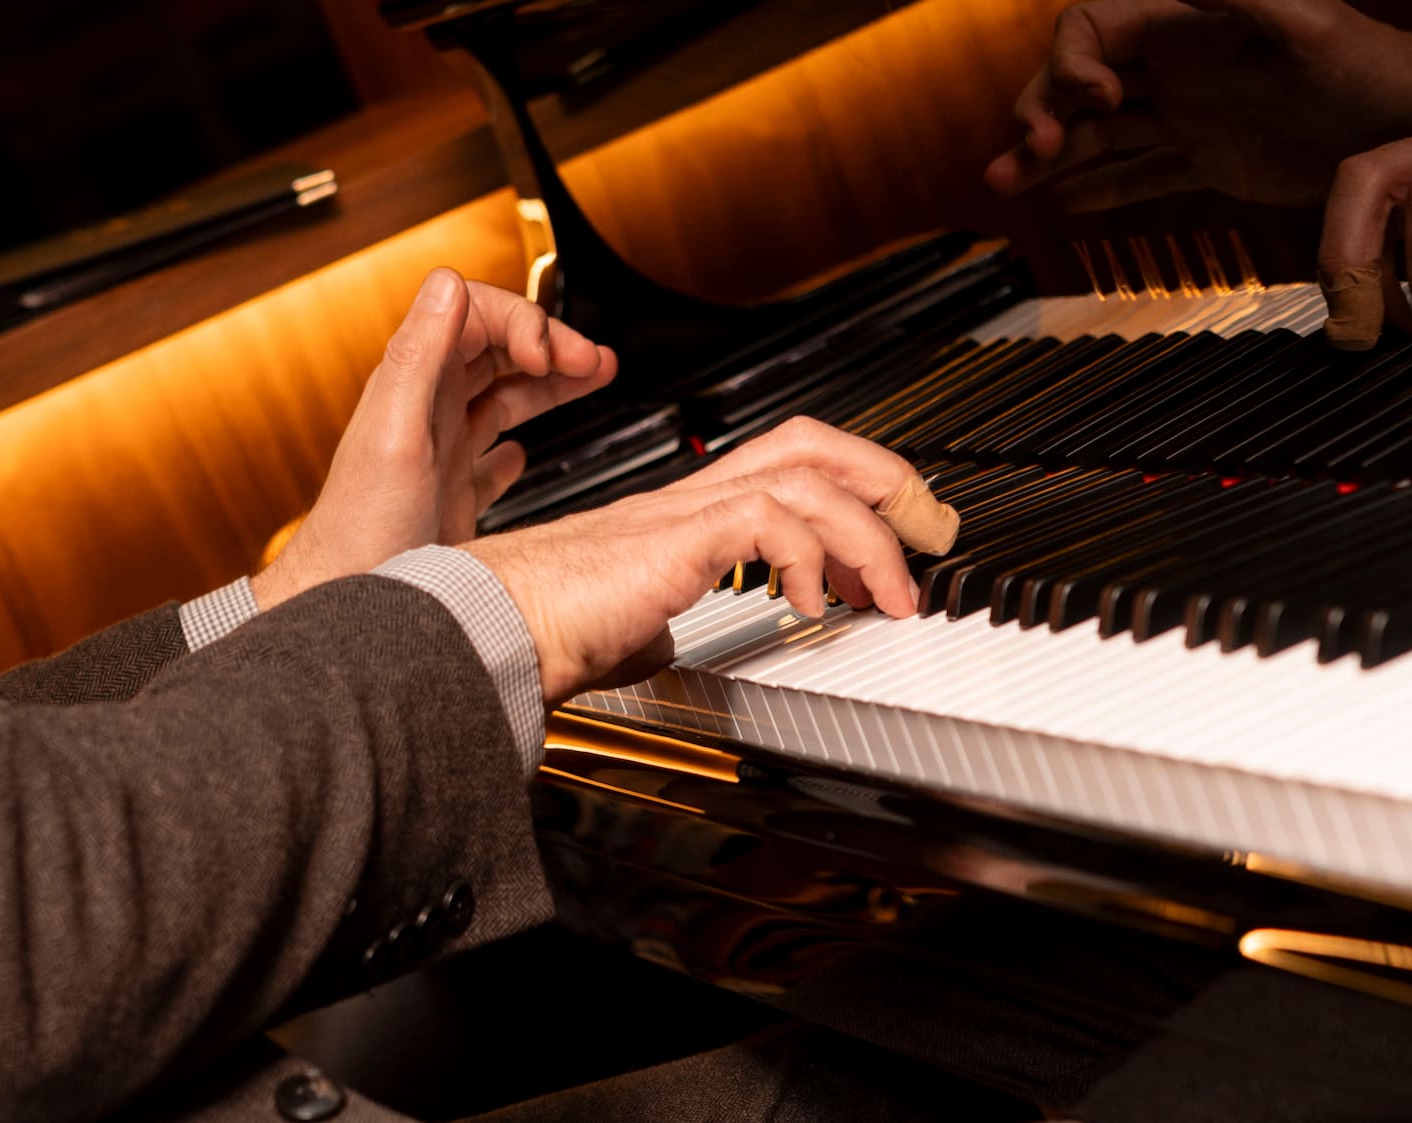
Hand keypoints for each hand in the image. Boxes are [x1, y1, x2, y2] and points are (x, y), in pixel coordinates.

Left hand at [253, 268, 616, 608]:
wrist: (346, 597)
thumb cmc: (361, 530)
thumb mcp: (394, 433)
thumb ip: (418, 355)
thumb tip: (448, 284)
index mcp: (414, 384)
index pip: (476, 316)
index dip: (521, 323)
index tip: (549, 356)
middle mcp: (428, 410)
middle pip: (497, 351)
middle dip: (550, 346)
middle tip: (594, 362)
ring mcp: (442, 451)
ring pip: (503, 397)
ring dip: (549, 384)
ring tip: (594, 379)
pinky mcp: (452, 494)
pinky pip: (492, 458)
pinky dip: (517, 448)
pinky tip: (527, 454)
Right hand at [464, 417, 928, 702]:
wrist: (482, 635)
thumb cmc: (529, 634)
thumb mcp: (620, 634)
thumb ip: (654, 627)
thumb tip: (668, 643)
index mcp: (676, 519)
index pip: (781, 468)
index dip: (849, 492)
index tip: (889, 548)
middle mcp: (684, 500)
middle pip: (807, 441)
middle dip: (885, 479)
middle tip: (929, 531)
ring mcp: (680, 511)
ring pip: (806, 471)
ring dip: (870, 531)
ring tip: (894, 593)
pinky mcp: (675, 536)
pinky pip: (772, 515)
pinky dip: (811, 556)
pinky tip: (811, 604)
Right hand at [985, 0, 1411, 209]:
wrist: (1408, 127)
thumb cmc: (1369, 63)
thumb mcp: (1305, 22)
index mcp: (1186, 22)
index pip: (1093, 29)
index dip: (1072, 62)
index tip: (1092, 99)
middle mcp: (1175, 65)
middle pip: (1076, 82)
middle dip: (1039, 114)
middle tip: (1027, 155)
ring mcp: (1186, 114)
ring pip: (1095, 132)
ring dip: (1045, 156)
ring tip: (1004, 184)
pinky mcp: (1205, 160)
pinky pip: (1138, 173)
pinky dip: (1098, 189)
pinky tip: (1061, 202)